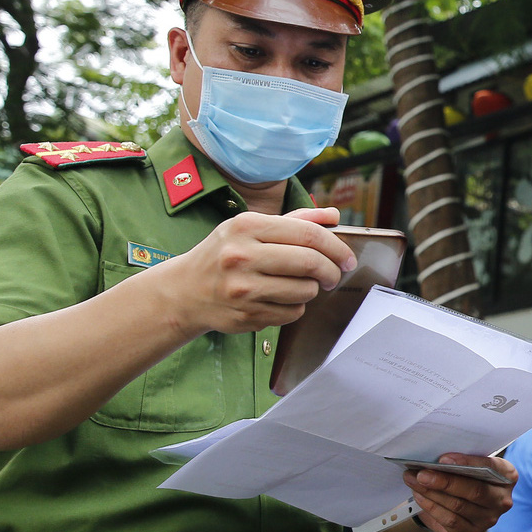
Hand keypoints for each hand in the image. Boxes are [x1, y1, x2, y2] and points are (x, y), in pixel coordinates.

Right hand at [157, 206, 354, 335]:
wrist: (184, 290)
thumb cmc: (224, 254)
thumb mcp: (250, 228)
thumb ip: (295, 220)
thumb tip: (332, 215)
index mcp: (246, 226)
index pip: (308, 234)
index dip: (336, 247)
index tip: (347, 258)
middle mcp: (241, 256)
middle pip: (310, 263)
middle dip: (331, 271)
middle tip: (334, 275)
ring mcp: (242, 288)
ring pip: (305, 291)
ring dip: (311, 290)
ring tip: (296, 285)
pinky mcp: (246, 315)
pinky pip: (292, 313)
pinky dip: (294, 307)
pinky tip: (278, 299)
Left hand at [405, 454, 516, 531]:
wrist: (464, 501)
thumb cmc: (468, 476)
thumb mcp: (471, 465)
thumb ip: (461, 462)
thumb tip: (434, 459)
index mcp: (507, 476)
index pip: (491, 467)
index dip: (467, 462)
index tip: (443, 459)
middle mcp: (502, 500)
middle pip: (474, 491)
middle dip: (445, 481)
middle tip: (421, 473)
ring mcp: (488, 520)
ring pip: (458, 506)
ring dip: (432, 493)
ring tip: (414, 481)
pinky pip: (449, 520)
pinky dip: (431, 507)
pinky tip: (419, 496)